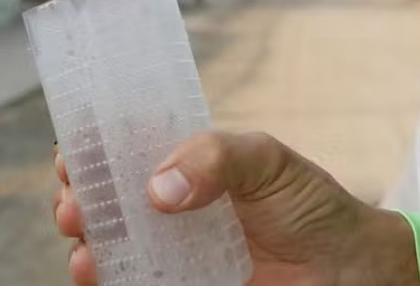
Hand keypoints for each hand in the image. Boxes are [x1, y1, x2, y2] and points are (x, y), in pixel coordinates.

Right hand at [52, 132, 419, 285]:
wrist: (346, 268)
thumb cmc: (310, 205)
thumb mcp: (268, 160)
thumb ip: (217, 158)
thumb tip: (159, 186)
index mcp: (190, 164)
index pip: (128, 147)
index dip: (94, 146)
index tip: (73, 151)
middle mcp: (173, 205)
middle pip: (107, 196)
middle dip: (78, 194)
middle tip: (74, 201)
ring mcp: (173, 249)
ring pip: (109, 241)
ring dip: (85, 237)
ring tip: (83, 238)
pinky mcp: (180, 284)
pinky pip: (130, 280)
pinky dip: (105, 275)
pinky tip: (97, 270)